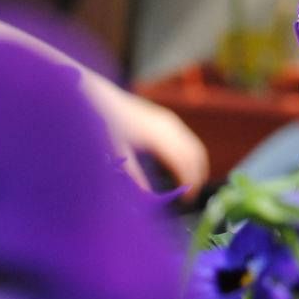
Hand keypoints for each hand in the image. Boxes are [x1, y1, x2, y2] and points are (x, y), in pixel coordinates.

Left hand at [84, 77, 209, 196]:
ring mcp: (170, 121)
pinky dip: (190, 156)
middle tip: (190, 197)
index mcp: (158, 135)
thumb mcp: (118, 152)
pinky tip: (182, 169)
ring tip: (189, 185)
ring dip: (196, 166)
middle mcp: (169, 126)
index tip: (186, 199)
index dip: (189, 181)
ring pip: (194, 146)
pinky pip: (188, 140)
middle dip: (196, 176)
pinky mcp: (168, 120)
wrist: (102, 98)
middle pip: (194, 154)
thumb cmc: (107, 125)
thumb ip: (134, 175)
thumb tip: (147, 197)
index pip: (184, 161)